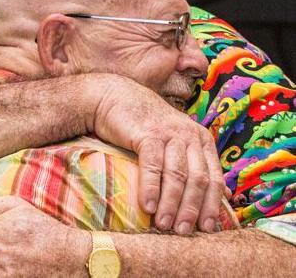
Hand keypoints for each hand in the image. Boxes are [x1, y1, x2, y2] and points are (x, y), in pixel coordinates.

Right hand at [91, 75, 224, 233]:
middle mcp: (190, 135)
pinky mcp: (149, 133)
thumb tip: (215, 196)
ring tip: (164, 225)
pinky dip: (152, 188)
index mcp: (201, 139)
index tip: (207, 228)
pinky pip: (153, 165)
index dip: (212, 205)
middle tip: (183, 232)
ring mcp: (170, 133)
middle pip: (198, 179)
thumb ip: (191, 164)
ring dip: (172, 204)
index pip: (214, 178)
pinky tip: (148, 206)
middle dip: (192, 209)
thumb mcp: (172, 143)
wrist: (114, 98)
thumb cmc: (142, 125)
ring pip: (178, 175)